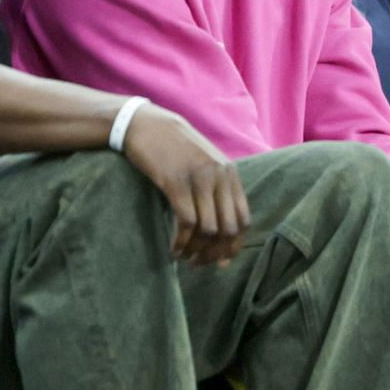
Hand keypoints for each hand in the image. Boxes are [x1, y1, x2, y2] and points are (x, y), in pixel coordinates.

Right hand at [121, 104, 248, 265]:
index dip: (234, 246)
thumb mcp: (204, 163)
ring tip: (184, 258)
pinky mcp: (176, 183)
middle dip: (215, 253)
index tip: (221, 263)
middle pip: (228, 228)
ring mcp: (199, 179)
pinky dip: (181, 242)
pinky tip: (174, 249)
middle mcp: (219, 176)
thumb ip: (216, 188)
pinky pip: (186, 223)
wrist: (146, 125)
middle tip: (199, 264)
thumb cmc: (173, 148)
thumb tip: (221, 228)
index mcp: (229, 174)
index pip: (243, 220)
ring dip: (196, 251)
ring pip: (208, 229)